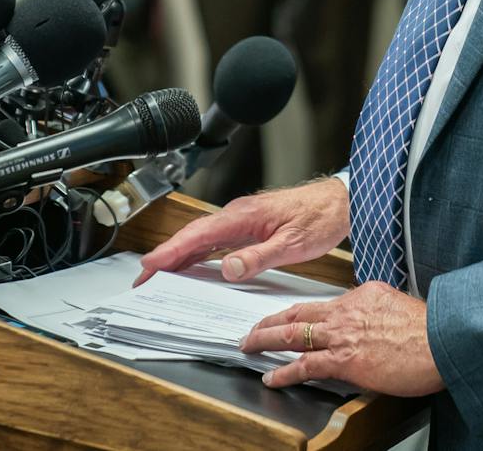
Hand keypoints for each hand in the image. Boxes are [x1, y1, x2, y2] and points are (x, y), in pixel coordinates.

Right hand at [135, 178, 348, 286]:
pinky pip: (215, 241)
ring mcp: (241, 219)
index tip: (149, 266)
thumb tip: (228, 268)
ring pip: (201, 238)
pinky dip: (197, 253)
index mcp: (244, 216)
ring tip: (157, 274)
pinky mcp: (248, 225)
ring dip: (178, 255)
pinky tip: (190, 265)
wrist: (340, 202)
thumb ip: (258, 257)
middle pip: (192, 236)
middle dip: (165, 256)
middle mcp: (237, 215)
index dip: (171, 251)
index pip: (198, 235)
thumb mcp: (292, 244)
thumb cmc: (319, 218)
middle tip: (142, 279)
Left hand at [241, 281, 443, 395]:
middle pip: (299, 312)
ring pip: (292, 334)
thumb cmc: (429, 329)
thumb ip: (379, 309)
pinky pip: (304, 365)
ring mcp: (342, 334)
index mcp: (362, 295)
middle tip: (254, 328)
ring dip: (266, 340)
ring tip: (250, 346)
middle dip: (271, 320)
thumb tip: (372, 319)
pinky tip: (271, 377)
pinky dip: (283, 372)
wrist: (440, 339)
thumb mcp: (399, 305)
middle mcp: (346, 310)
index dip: (304, 312)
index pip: (324, 303)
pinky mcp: (343, 360)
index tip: (293, 317)